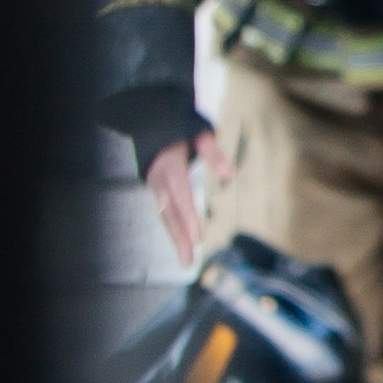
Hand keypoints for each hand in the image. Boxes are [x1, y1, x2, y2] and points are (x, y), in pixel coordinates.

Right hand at [145, 129, 231, 266]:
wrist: (152, 121)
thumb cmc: (182, 127)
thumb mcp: (201, 133)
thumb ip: (214, 153)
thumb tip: (229, 175)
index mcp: (170, 166)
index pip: (181, 196)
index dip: (188, 216)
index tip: (198, 237)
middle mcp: (159, 180)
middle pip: (169, 213)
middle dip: (179, 237)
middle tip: (188, 261)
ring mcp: (154, 187)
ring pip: (164, 217)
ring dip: (175, 239)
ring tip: (186, 260)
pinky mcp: (155, 191)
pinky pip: (164, 213)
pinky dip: (172, 229)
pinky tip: (182, 244)